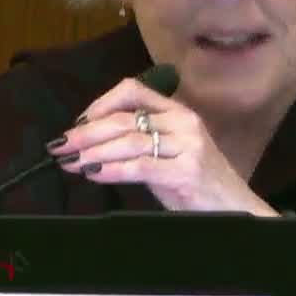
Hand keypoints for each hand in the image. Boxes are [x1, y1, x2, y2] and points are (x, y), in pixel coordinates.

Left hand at [49, 77, 277, 214]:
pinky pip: (138, 167)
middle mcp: (184, 123)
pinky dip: (110, 170)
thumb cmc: (197, 181)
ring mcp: (187, 147)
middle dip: (86, 132)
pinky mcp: (185, 172)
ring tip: (71, 162)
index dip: (100, 103)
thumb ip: (140, 139)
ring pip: (128, 141)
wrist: (233, 206)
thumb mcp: (170, 150)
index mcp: (178, 112)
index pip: (133, 90)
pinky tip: (93, 174)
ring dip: (92, 152)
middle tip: (61, 145)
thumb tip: (91, 138)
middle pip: (124, 119)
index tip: (79, 122)